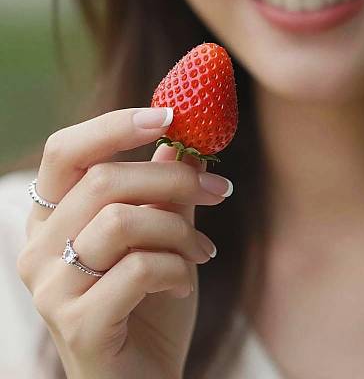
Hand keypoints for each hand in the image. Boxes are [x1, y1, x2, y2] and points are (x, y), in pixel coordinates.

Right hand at [16, 108, 231, 378]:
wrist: (143, 377)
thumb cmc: (148, 302)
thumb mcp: (161, 235)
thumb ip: (163, 190)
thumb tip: (180, 142)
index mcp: (53, 218)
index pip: (65, 150)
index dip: (115, 126)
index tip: (169, 116)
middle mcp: (38, 248)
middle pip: (104, 180)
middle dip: (175, 179)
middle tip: (220, 189)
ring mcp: (51, 288)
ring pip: (122, 221)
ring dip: (179, 230)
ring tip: (202, 251)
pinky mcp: (77, 323)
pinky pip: (139, 268)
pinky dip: (177, 269)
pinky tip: (185, 282)